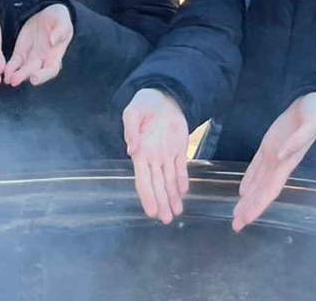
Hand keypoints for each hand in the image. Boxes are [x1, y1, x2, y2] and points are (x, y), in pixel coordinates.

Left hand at [4, 3, 73, 86]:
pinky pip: (14, 63)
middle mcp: (43, 60)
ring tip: (7, 78)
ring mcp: (30, 58)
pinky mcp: (20, 53)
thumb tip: (54, 41)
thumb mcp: (62, 21)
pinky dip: (9, 68)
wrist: (45, 12)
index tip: (34, 79)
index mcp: (55, 55)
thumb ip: (61, 30)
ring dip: (15, 75)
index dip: (43, 75)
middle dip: (24, 76)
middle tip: (14, 80)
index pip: (51, 69)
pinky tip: (4, 72)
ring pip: (22, 69)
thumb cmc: (58, 18)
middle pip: (34, 71)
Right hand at [123, 88, 190, 223]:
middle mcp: (153, 158)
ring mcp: (166, 155)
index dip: (147, 197)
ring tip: (176, 213)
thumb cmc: (144, 104)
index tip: (150, 211)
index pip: (143, 180)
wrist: (162, 96)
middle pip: (157, 185)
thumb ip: (130, 129)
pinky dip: (182, 180)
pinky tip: (184, 192)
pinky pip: (181, 168)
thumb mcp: (133, 111)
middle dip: (161, 203)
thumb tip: (131, 149)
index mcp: (141, 153)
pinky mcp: (178, 149)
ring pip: (170, 181)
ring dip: (172, 197)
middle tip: (166, 220)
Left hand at [233, 92, 315, 231]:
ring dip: (248, 200)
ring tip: (236, 215)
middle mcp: (279, 163)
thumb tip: (281, 156)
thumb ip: (299, 138)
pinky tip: (242, 192)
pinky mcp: (267, 146)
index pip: (271, 189)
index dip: (259, 205)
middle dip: (250, 209)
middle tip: (236, 226)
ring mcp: (273, 155)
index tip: (247, 220)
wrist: (311, 98)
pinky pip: (256, 168)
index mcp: (288, 161)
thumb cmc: (313, 110)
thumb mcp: (312, 120)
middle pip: (262, 192)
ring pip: (258, 182)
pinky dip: (249, 181)